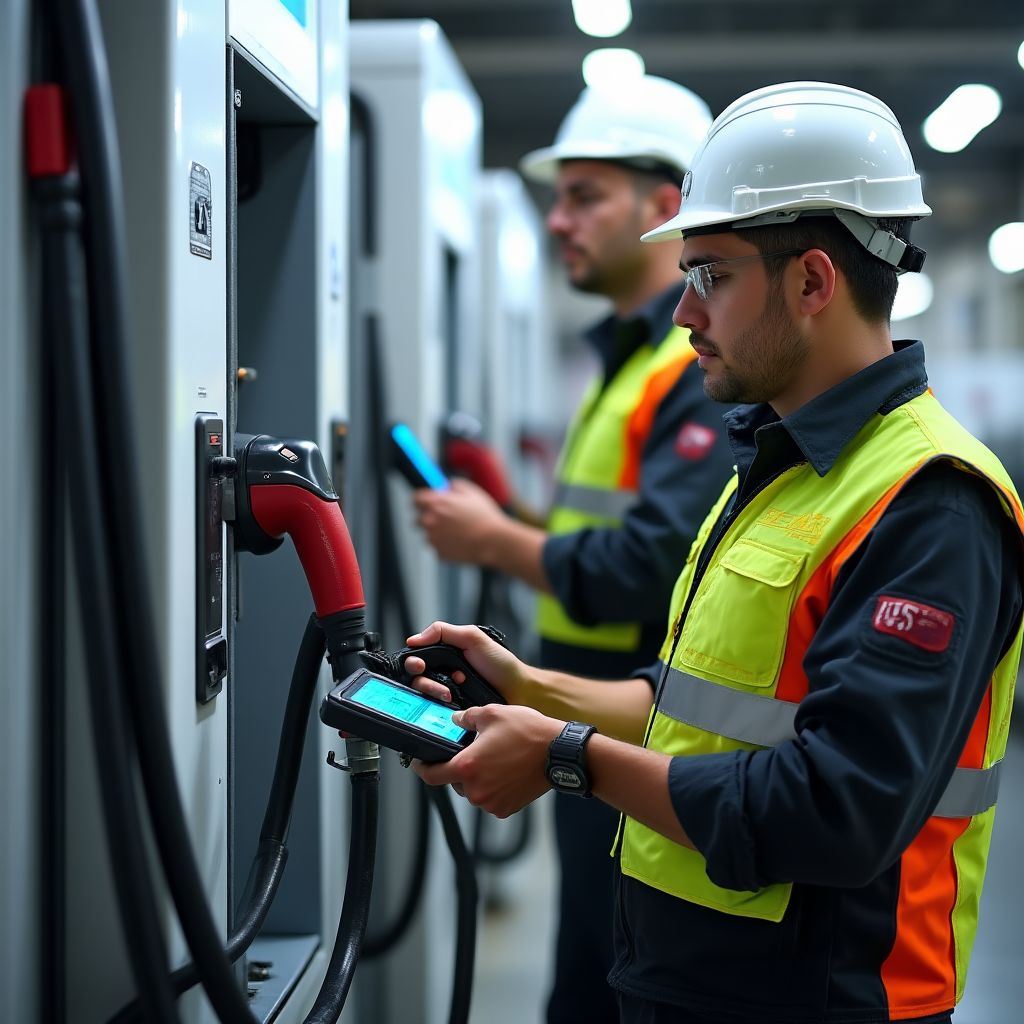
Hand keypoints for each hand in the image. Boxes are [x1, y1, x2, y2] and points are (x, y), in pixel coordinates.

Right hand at [403, 621, 528, 704]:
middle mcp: (444, 671)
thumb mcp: (473, 639)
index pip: (418, 656)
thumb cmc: (501, 665)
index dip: (414, 661)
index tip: (420, 665)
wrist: (518, 691)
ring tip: (449, 693)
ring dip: (433, 691)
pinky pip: (434, 709)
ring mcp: (447, 691)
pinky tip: (452, 702)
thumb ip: (444, 632)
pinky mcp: (452, 709)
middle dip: (423, 680)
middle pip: (416, 677)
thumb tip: (415, 639)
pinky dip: (439, 705)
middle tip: (436, 681)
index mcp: (446, 652)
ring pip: (423, 694)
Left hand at [413, 478, 505, 564]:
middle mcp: (430, 521)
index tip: (427, 502)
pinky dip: (445, 545)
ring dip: (438, 533)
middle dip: (430, 518)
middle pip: (418, 519)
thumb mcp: (471, 492)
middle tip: (447, 519)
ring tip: (458, 532)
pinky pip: (438, 547)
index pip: (415, 499)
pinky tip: (460, 541)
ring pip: (429, 534)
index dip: (422, 500)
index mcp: (436, 503)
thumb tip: (447, 486)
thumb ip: (454, 485)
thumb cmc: (485, 517)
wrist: (494, 541)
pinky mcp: (439, 553)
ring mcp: (433, 538)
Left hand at [413, 704, 563, 817]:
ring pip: (473, 790)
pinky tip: (505, 771)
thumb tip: (455, 721)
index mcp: (467, 767)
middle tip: (474, 751)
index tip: (420, 762)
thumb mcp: (492, 713)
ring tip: (495, 759)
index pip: (431, 776)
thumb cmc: (528, 733)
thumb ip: (466, 718)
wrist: (558, 753)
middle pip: (454, 781)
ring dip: (477, 778)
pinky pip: (490, 799)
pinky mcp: (506, 809)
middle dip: (460, 767)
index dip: (422, 768)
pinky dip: (493, 787)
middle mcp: (476, 790)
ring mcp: (491, 802)